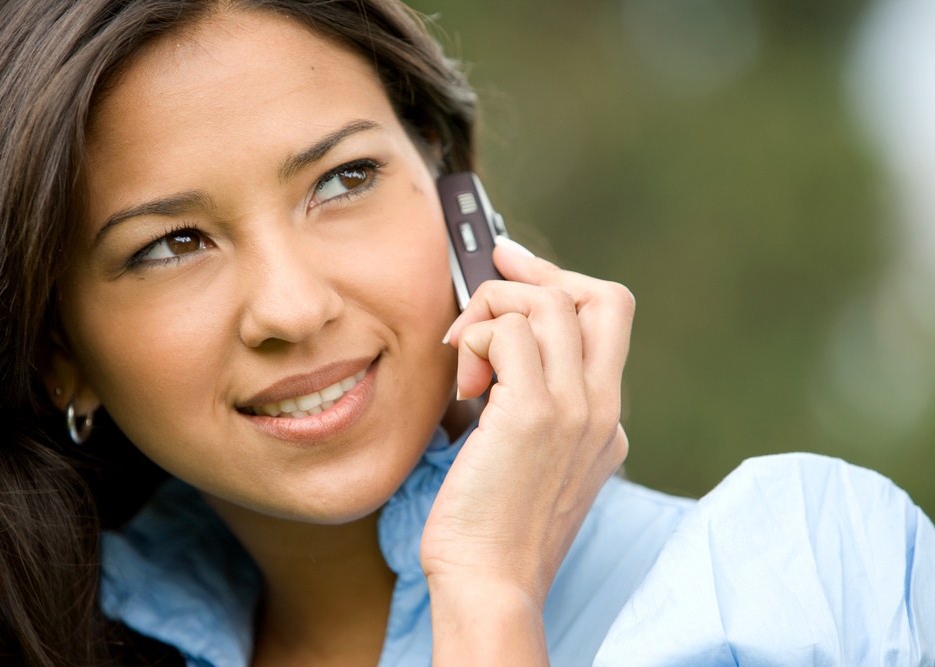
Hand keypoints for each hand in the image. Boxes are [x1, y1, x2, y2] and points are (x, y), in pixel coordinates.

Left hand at [423, 238, 633, 664]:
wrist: (491, 582)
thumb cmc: (494, 526)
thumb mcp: (532, 461)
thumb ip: (534, 406)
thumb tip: (499, 348)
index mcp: (606, 419)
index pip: (608, 319)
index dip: (561, 280)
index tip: (515, 267)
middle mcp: (603, 408)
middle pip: (601, 295)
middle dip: (537, 272)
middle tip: (488, 275)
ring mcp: (576, 409)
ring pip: (549, 302)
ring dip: (493, 309)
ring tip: (466, 356)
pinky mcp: (535, 413)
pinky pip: (509, 331)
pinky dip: (476, 340)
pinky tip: (464, 384)